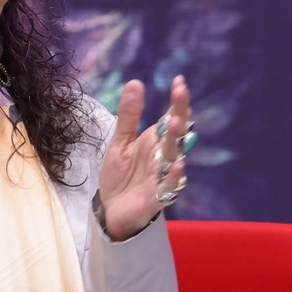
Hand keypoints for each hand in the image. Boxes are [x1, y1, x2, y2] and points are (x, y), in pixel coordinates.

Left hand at [97, 76, 191, 240]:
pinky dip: (174, 175)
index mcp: (155, 141)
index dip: (177, 102)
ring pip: (173, 156)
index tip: (180, 82)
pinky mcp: (157, 196)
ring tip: (175, 123)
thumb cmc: (120, 175)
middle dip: (179, 114)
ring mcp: (162, 175)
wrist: (110, 209)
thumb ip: (129, 116)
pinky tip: (178, 163)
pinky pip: (169, 185)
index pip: (170, 118)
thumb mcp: (120, 141)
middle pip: (175, 133)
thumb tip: (135, 82)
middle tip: (181, 94)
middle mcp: (163, 156)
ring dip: (174, 140)